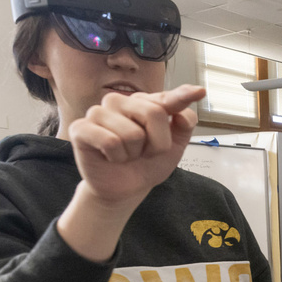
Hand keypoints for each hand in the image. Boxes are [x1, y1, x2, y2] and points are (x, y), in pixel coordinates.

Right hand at [67, 85, 205, 205]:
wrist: (126, 189)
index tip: (200, 91)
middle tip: (144, 152)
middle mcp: (121, 102)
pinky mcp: (81, 128)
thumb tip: (183, 112)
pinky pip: (110, 141)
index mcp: (144, 103)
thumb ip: (184, 125)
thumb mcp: (174, 147)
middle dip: (157, 143)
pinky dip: (117, 157)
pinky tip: (110, 157)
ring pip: (132, 132)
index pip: (167, 97)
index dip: (183, 95)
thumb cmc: (146, 164)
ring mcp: (98, 112)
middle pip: (153, 113)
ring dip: (134, 153)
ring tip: (126, 155)